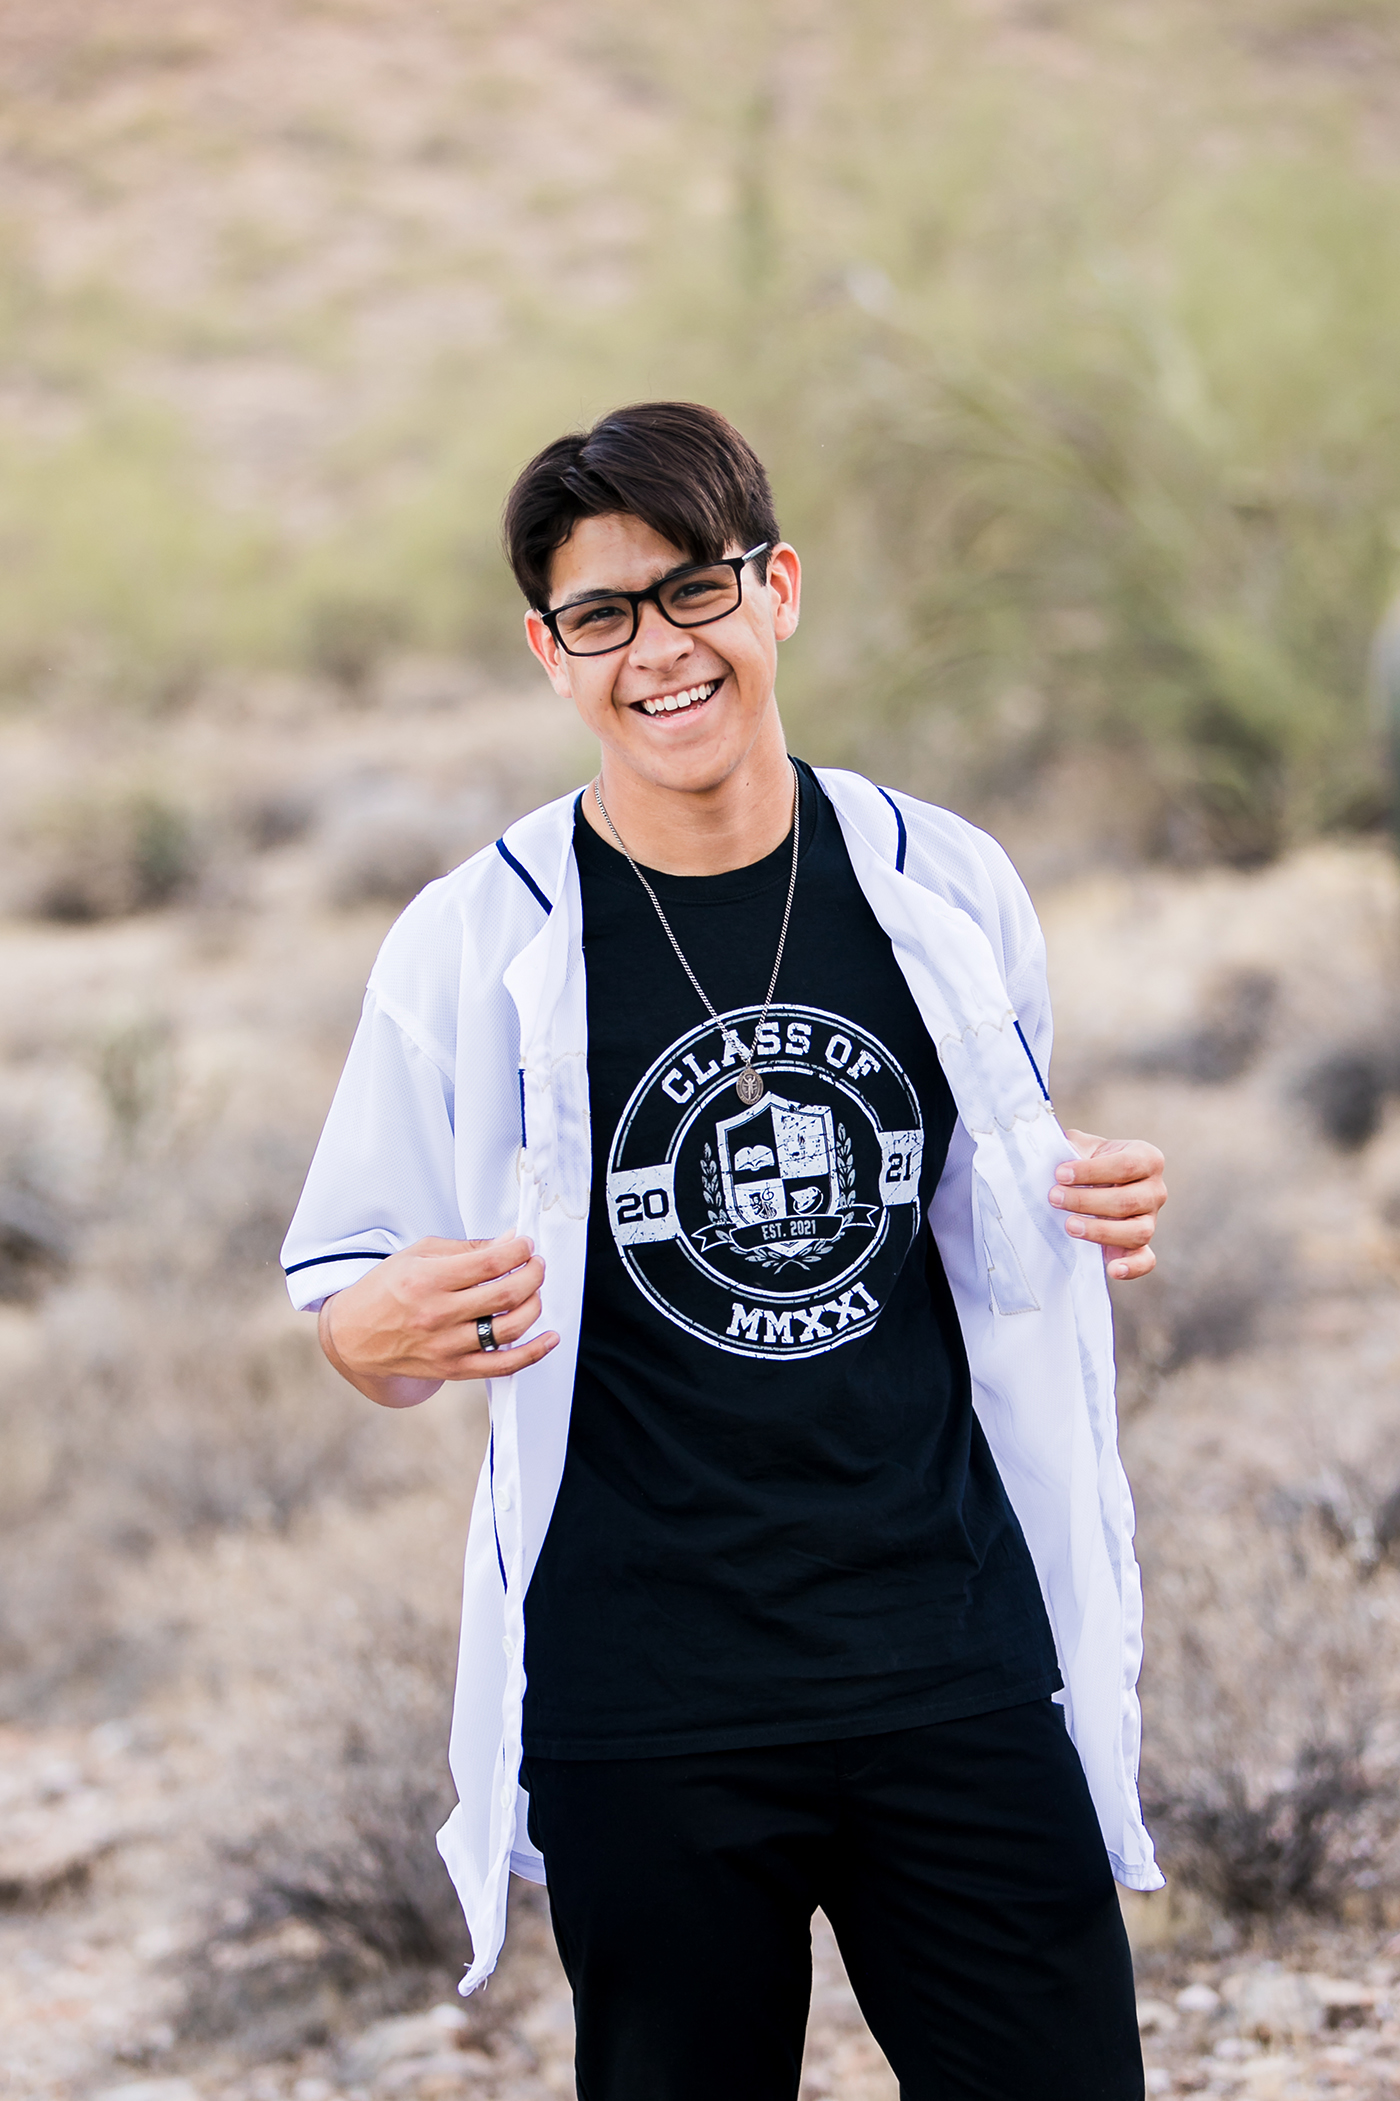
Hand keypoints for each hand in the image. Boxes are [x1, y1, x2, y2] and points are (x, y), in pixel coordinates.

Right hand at [318, 1234, 558, 1407]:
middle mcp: (438, 1314)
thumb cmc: (386, 1289)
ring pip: (508, 1328)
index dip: (518, 1250)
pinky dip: (533, 1353)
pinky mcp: (452, 1369)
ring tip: (534, 1291)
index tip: (526, 1244)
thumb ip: (467, 1249)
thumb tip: (510, 1241)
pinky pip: (502, 1366)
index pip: (490, 1262)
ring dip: (534, 1305)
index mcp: (428, 1279)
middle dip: (533, 1274)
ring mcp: (446, 1345)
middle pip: (505, 1293)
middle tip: (537, 1264)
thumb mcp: (418, 1255)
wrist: (353, 1336)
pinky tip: (549, 1338)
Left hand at [1048, 1131, 1165, 1282]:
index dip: (1092, 1171)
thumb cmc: (1087, 1161)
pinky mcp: (1141, 1246)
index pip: (1126, 1166)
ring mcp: (1150, 1220)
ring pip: (1137, 1232)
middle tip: (1054, 1198)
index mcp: (1147, 1159)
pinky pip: (1146, 1260)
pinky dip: (1133, 1267)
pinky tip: (1112, 1269)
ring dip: (1101, 1231)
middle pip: (1128, 1200)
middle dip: (1087, 1201)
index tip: (1060, 1174)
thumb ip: (1071, 1146)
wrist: (1092, 1183)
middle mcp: (1155, 1190)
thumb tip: (1049, 1151)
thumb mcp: (1081, 1146)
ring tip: (1069, 1225)